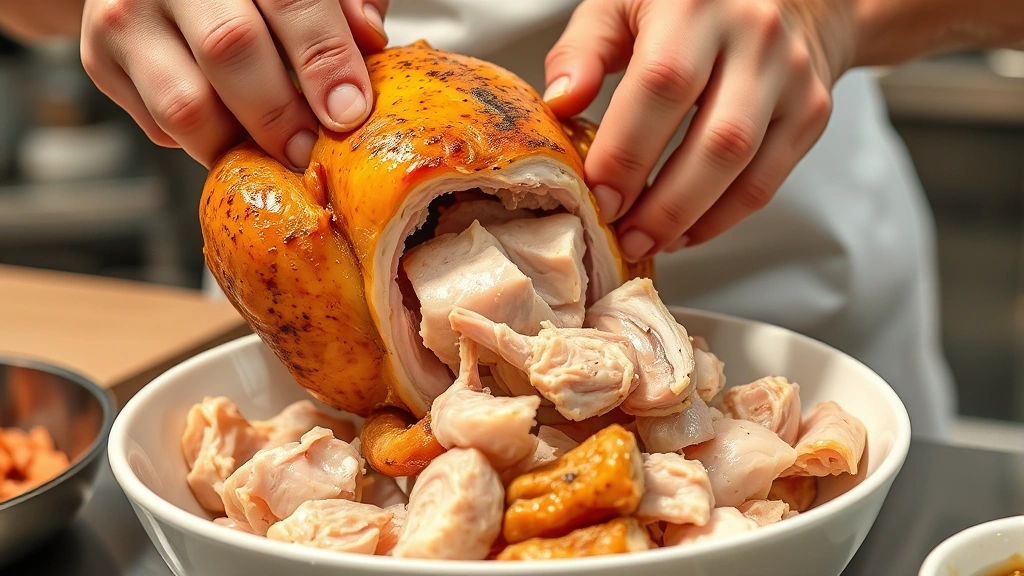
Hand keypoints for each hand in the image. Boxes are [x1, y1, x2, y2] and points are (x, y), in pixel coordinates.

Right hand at [81, 0, 389, 169]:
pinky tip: (232, 131)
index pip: (289, 0)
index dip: (323, 59)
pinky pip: (160, 126)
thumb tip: (368, 38)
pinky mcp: (100, 59)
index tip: (349, 112)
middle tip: (310, 150)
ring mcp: (125, 14)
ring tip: (276, 152)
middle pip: (230, 49)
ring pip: (186, 105)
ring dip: (241, 144)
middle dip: (281, 114)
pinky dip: (205, 144)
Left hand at [544, 0, 853, 260]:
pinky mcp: (811, 111)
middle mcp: (754, 36)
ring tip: (649, 240)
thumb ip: (584, 48)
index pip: (662, 85)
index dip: (628, 150)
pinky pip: (767, 182)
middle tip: (623, 236)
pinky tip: (685, 230)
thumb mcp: (623, 2)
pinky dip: (722, 218)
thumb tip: (560, 104)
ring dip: (690, 219)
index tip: (599, 196)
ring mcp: (791, 76)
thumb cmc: (690, 1)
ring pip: (745, 167)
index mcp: (695, 4)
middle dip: (663, 204)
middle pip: (715, 140)